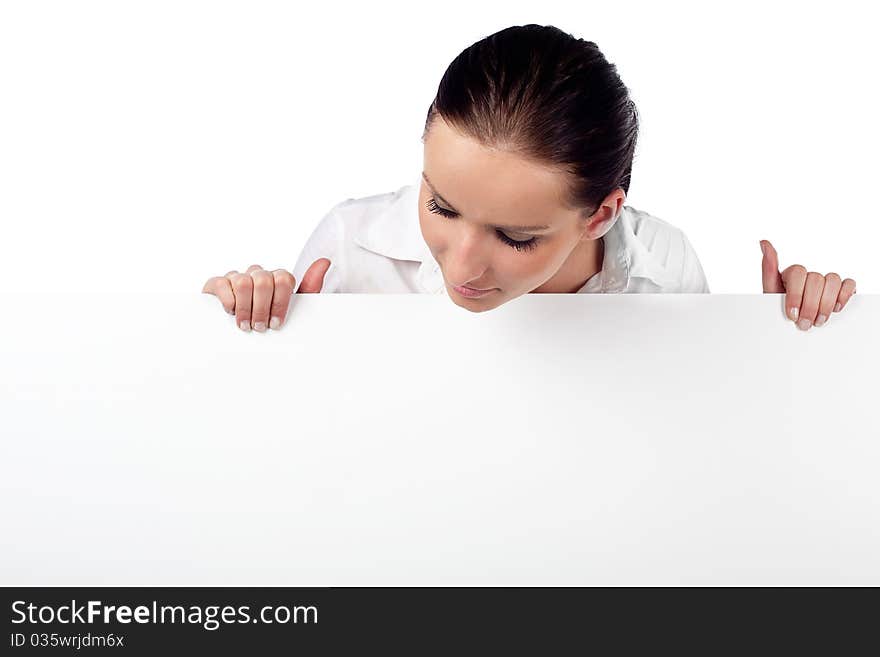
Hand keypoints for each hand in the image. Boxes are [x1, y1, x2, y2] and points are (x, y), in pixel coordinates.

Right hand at [201, 258, 330, 330]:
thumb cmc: (267, 319)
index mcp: (277, 278)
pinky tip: (231, 312)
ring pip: (244, 282)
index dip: (281, 303)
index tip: (277, 323)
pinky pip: (223, 283)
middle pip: (264, 281)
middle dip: (262, 309)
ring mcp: (237, 276)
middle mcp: (258, 274)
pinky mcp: (217, 283)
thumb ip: (310, 287)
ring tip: (246, 325)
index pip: (284, 278)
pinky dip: (229, 301)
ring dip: (246, 308)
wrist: (237, 333)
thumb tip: (324, 261)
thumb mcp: (293, 309)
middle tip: (260, 327)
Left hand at [760, 240, 855, 330]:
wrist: (791, 328)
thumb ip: (768, 269)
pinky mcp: (841, 288)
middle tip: (804, 323)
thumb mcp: (769, 292)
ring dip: (826, 304)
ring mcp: (826, 281)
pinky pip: (849, 284)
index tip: (791, 314)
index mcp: (793, 273)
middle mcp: (810, 275)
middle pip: (816, 279)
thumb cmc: (780, 310)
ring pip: (833, 280)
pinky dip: (843, 296)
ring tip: (818, 320)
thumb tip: (764, 242)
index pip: (798, 273)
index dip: (795, 296)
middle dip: (810, 306)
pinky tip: (834, 309)